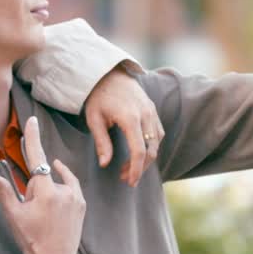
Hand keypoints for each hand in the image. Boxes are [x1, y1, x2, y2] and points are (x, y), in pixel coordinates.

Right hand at [0, 117, 85, 253]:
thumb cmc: (32, 239)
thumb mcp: (14, 216)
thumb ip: (3, 192)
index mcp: (46, 192)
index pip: (37, 158)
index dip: (33, 138)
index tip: (33, 120)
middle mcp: (64, 191)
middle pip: (43, 177)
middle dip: (35, 188)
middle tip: (32, 211)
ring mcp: (76, 198)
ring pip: (56, 183)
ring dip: (48, 190)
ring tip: (45, 215)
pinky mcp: (82, 205)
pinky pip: (70, 187)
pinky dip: (62, 186)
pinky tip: (56, 192)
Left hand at [85, 67, 164, 186]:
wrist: (109, 72)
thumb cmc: (98, 96)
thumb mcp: (94, 119)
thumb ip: (102, 142)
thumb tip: (105, 164)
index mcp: (130, 118)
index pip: (139, 151)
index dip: (135, 169)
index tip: (129, 181)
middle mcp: (145, 115)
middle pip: (151, 150)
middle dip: (140, 168)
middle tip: (126, 178)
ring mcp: (151, 112)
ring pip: (156, 143)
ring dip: (146, 159)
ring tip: (129, 167)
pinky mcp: (153, 110)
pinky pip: (158, 133)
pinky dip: (151, 146)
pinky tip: (139, 152)